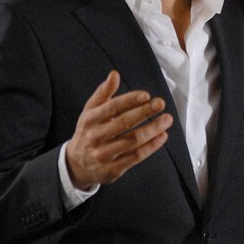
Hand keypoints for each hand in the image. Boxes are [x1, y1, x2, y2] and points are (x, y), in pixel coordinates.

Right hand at [66, 70, 171, 189]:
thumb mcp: (90, 111)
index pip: (111, 108)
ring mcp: (104, 154)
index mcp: (90, 120)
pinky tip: (162, 136)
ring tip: (167, 119)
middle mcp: (95, 137)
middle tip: (160, 103)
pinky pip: (135, 157)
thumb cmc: (88, 131)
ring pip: (132, 141)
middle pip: (123, 123)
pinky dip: (151, 146)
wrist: (76, 165)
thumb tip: (114, 74)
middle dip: (144, 112)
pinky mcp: (113, 169)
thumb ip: (103, 93)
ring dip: (152, 129)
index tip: (146, 95)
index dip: (129, 101)